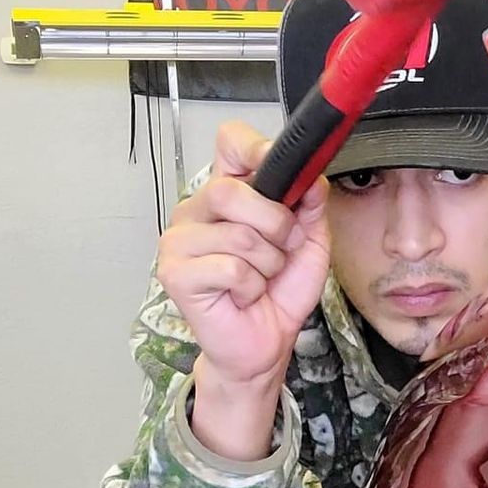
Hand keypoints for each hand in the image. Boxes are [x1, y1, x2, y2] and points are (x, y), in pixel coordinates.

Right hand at [157, 121, 330, 458]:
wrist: (265, 344)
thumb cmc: (279, 292)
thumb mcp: (310, 243)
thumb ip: (311, 205)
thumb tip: (311, 176)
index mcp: (228, 193)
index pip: (230, 142)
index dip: (256, 149)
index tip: (284, 172)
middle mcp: (197, 209)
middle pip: (230, 190)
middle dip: (274, 225)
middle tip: (281, 250)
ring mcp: (180, 240)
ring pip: (238, 235)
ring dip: (267, 264)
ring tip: (260, 279)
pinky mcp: (176, 273)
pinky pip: (230, 267)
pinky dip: (250, 286)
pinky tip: (243, 295)